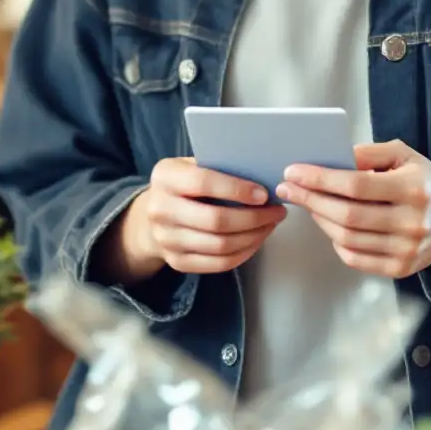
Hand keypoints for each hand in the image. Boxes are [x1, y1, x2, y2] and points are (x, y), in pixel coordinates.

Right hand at [118, 158, 286, 279]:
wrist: (154, 214)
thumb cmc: (184, 184)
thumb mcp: (192, 165)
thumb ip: (218, 166)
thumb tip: (261, 174)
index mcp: (165, 177)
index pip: (203, 183)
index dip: (237, 190)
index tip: (264, 194)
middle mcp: (160, 209)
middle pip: (215, 220)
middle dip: (253, 218)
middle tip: (277, 211)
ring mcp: (167, 240)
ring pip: (220, 246)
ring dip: (253, 236)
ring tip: (270, 224)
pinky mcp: (177, 262)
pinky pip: (218, 264)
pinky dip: (244, 253)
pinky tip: (256, 240)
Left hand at [277, 140, 430, 278]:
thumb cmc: (427, 182)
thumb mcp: (405, 156)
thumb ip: (369, 153)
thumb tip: (333, 159)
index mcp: (412, 188)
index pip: (355, 185)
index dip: (320, 179)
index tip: (294, 171)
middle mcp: (411, 222)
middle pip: (347, 215)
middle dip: (310, 200)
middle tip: (288, 188)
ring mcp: (406, 250)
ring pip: (347, 239)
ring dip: (319, 220)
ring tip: (307, 203)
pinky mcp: (401, 269)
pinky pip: (356, 259)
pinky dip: (336, 243)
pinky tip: (329, 226)